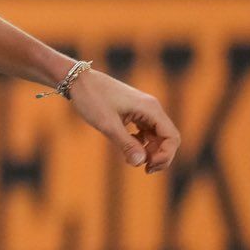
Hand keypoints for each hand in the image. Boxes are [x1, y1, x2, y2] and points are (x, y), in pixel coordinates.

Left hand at [65, 67, 179, 174]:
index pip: (172, 137)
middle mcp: (151, 108)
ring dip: (149, 151)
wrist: (78, 80)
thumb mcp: (108, 124)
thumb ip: (126, 144)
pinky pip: (145, 132)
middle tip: (144, 169)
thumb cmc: (92, 99)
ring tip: (132, 160)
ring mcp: (143, 110)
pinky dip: (140, 143)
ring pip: (156, 136)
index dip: (165, 156)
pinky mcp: (134, 112)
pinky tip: (126, 148)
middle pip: (167, 138)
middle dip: (159, 156)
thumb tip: (141, 162)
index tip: (148, 167)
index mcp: (150, 109)